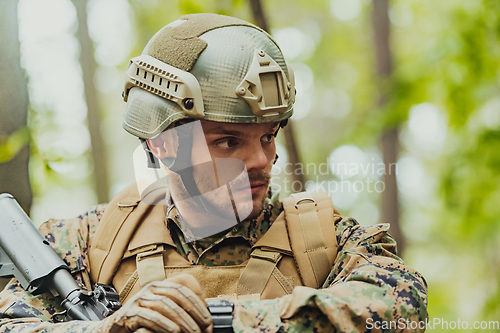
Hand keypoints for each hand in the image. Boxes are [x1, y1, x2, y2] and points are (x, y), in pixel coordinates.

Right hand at [93, 274, 211, 332]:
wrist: (113, 329)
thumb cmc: (141, 322)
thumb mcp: (162, 313)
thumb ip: (179, 311)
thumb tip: (203, 319)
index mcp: (160, 286)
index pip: (183, 286)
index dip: (198, 300)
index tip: (208, 317)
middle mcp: (150, 289)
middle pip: (177, 295)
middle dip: (194, 312)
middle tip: (204, 328)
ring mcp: (139, 300)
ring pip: (165, 306)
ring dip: (182, 320)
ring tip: (193, 332)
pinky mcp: (130, 314)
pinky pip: (150, 317)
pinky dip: (164, 325)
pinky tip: (175, 331)